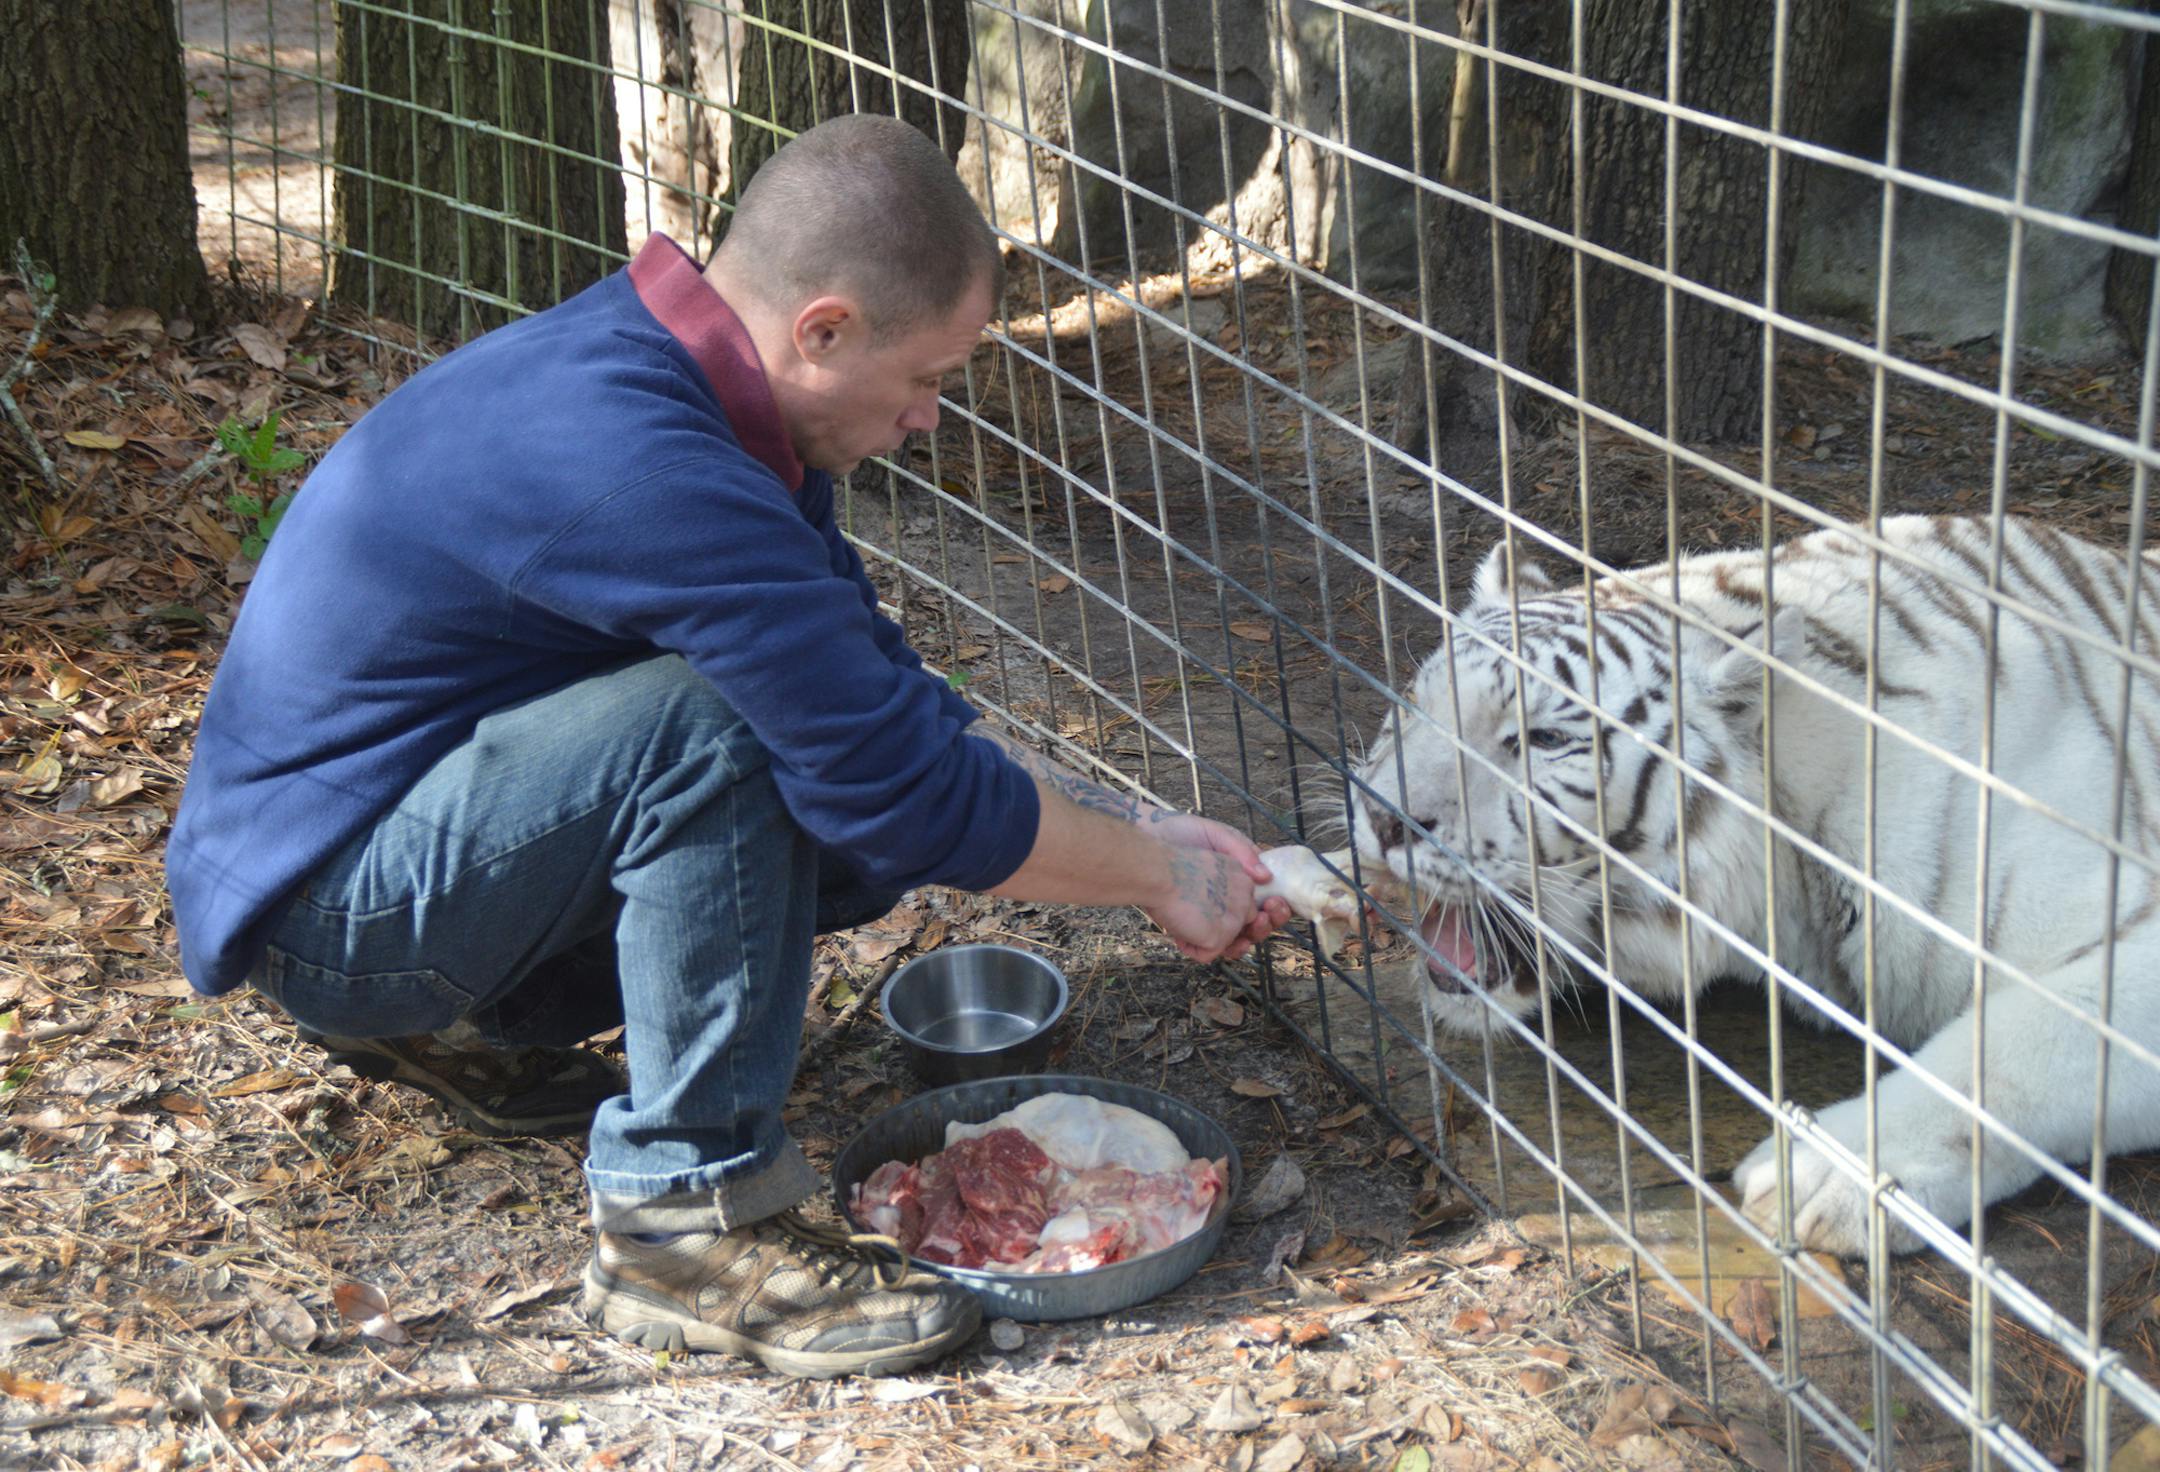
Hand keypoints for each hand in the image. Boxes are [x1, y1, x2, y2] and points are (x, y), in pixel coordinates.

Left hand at [1150, 813, 1291, 952]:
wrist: (1145, 841)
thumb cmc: (1180, 832)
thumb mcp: (1215, 834)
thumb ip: (1241, 850)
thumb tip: (1266, 876)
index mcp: (1239, 879)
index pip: (1267, 902)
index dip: (1277, 908)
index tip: (1275, 905)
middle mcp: (1227, 901)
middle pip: (1255, 925)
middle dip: (1263, 927)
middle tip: (1261, 921)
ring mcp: (1208, 915)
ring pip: (1233, 940)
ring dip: (1241, 943)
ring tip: (1240, 940)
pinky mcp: (1189, 925)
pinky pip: (1207, 946)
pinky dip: (1210, 948)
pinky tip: (1205, 940)